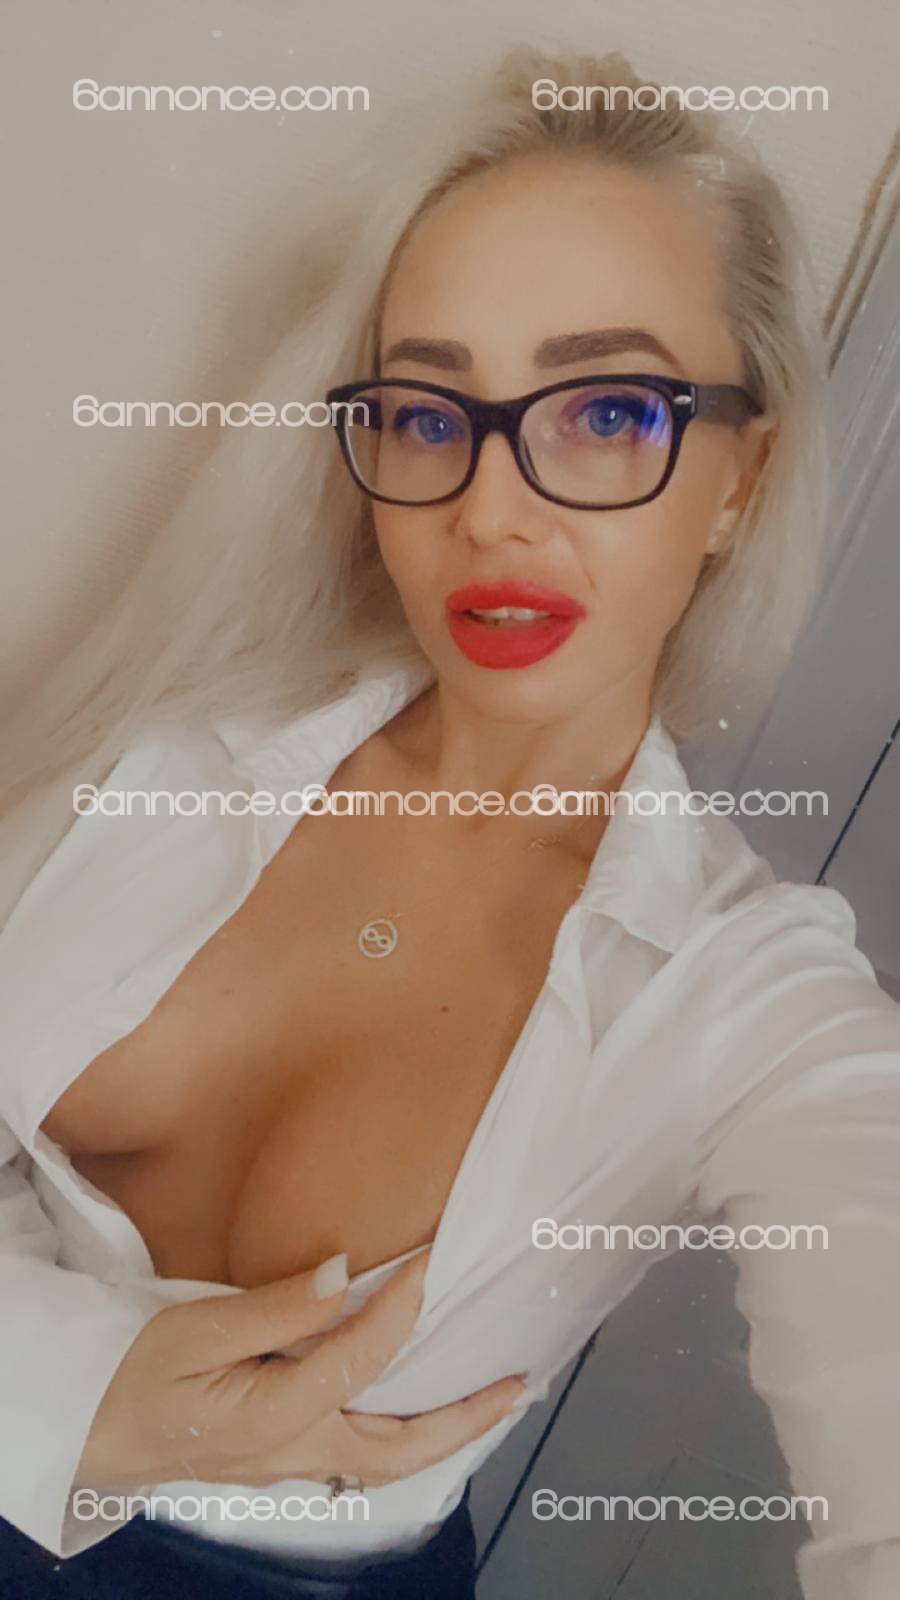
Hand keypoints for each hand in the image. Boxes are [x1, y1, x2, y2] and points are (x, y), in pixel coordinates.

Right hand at [75, 1251, 525, 1490]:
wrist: (86, 1428)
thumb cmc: (127, 1374)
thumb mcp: (188, 1329)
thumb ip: (272, 1305)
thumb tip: (342, 1274)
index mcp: (271, 1415)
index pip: (362, 1360)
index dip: (402, 1308)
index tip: (433, 1260)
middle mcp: (292, 1450)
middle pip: (402, 1449)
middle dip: (467, 1419)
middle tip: (518, 1384)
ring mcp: (287, 1463)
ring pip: (385, 1461)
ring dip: (442, 1435)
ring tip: (486, 1398)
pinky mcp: (278, 1459)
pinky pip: (358, 1456)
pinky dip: (402, 1439)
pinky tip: (414, 1412)